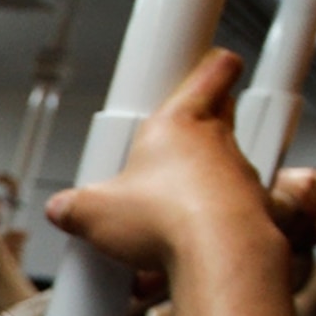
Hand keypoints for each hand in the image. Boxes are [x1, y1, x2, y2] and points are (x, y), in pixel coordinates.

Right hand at [45, 50, 281, 277]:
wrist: (220, 255)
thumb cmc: (169, 218)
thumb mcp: (96, 213)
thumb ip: (75, 207)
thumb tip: (62, 209)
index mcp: (179, 122)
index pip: (213, 69)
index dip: (212, 63)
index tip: (206, 60)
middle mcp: (215, 140)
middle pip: (222, 109)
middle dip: (204, 115)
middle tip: (178, 132)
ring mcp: (239, 173)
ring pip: (227, 158)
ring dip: (206, 173)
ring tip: (173, 201)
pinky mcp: (253, 208)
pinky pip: (233, 202)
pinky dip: (214, 213)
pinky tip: (189, 236)